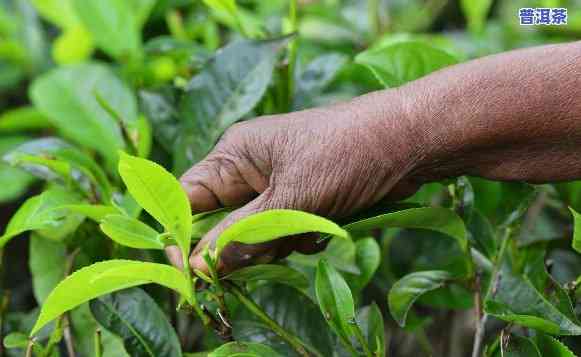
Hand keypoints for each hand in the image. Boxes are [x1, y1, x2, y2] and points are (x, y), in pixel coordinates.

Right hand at [166, 90, 424, 272]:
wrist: (408, 143)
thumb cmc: (347, 153)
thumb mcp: (293, 197)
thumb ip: (244, 234)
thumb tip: (196, 267)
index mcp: (236, 154)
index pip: (188, 198)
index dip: (182, 233)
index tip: (188, 271)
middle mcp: (251, 170)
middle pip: (222, 223)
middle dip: (244, 243)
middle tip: (270, 247)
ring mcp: (278, 187)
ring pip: (255, 235)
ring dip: (278, 244)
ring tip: (310, 227)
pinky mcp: (302, 201)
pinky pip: (283, 235)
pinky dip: (300, 240)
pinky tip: (325, 229)